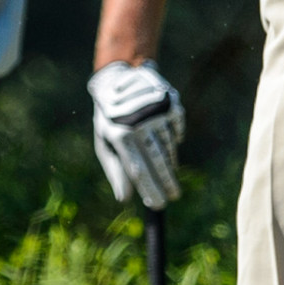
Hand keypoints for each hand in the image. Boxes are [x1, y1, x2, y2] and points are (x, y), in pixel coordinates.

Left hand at [89, 60, 184, 208]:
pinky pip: (177, 130)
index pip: (138, 170)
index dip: (150, 189)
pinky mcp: (170, 103)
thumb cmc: (110, 119)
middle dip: (166, 183)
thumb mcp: (105, 144)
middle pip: (157, 161)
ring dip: (170, 165)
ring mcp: (157, 112)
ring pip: (169, 147)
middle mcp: (139, 123)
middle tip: (173, 197)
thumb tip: (124, 199)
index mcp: (120, 135)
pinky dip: (175, 141)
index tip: (159, 204)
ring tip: (170, 179)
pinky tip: (171, 149)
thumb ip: (116, 171)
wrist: (119, 79)